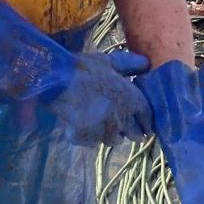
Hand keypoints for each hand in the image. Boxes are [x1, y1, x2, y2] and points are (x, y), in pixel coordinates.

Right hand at [0, 0, 150, 146]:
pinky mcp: (86, 138)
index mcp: (133, 100)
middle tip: (113, 120)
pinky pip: (90, 142)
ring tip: (93, 118)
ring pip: (112, 140)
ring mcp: (104, 131)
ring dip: (106, 133)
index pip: (148, 121)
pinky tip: (78, 122)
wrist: (55, 78)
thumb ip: (130, 65)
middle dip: (126, 130)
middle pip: (134, 136)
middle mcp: (123, 119)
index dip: (143, 122)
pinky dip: (85, 135)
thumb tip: (147, 64)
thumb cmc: (83, 68)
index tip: (136, 121)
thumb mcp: (108, 61)